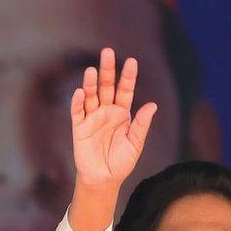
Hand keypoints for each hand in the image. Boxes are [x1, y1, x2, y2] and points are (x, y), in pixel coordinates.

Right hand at [70, 48, 156, 188]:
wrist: (105, 178)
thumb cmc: (121, 161)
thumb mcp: (135, 143)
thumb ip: (142, 124)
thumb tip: (153, 105)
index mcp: (122, 113)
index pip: (125, 90)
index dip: (128, 76)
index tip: (132, 61)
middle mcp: (106, 111)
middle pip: (107, 87)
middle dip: (107, 70)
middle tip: (107, 51)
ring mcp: (92, 118)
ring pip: (91, 96)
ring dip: (90, 83)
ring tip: (91, 70)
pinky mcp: (79, 128)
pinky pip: (78, 112)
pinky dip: (78, 102)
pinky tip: (80, 92)